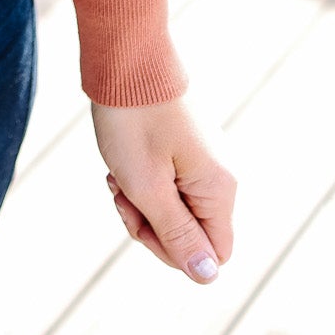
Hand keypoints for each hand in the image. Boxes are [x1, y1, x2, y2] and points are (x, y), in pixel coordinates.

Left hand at [91, 94, 234, 282]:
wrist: (124, 57)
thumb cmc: (133, 120)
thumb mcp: (147, 187)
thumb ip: (177, 235)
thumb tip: (208, 276)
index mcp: (219, 190)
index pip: (213, 254)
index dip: (174, 252)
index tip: (141, 222)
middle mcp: (219, 176)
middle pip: (191, 233)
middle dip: (151, 224)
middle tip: (121, 196)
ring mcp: (201, 159)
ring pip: (174, 208)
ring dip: (140, 201)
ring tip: (115, 176)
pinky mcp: (183, 146)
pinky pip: (167, 183)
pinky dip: (140, 180)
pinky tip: (118, 164)